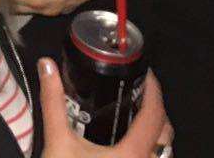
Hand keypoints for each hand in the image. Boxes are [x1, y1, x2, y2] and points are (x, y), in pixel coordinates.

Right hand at [39, 59, 172, 155]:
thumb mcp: (57, 141)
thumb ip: (53, 101)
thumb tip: (47, 64)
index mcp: (132, 154)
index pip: (154, 116)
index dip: (154, 91)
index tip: (148, 75)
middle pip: (167, 135)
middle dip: (158, 111)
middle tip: (140, 94)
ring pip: (165, 154)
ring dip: (158, 135)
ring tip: (138, 120)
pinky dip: (152, 153)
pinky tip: (133, 150)